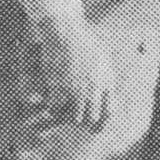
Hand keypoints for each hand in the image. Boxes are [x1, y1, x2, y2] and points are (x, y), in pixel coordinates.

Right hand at [45, 16, 137, 135]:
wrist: (65, 30)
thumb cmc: (84, 41)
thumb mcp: (103, 57)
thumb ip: (106, 76)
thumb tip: (107, 90)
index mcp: (106, 81)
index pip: (109, 112)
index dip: (101, 123)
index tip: (93, 128)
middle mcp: (93, 88)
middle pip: (91, 118)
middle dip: (83, 121)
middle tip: (74, 119)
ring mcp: (76, 88)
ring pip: (74, 118)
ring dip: (67, 117)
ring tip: (62, 113)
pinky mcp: (59, 85)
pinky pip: (56, 108)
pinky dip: (52, 109)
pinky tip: (51, 103)